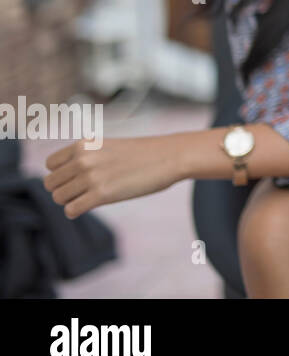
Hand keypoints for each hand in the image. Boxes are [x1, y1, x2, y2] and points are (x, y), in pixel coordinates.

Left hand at [43, 137, 179, 217]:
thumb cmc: (143, 154)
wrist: (170, 156)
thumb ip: (86, 157)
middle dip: (64, 189)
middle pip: (51, 184)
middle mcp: (83, 158)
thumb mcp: (109, 146)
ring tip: (89, 197)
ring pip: (58, 198)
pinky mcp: (101, 194)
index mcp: (84, 144)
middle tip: (84, 190)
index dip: (61, 174)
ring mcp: (91, 176)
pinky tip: (89, 206)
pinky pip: (71, 210)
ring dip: (71, 201)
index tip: (77, 177)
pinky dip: (76, 211)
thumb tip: (64, 179)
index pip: (50, 164)